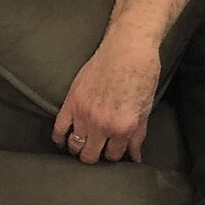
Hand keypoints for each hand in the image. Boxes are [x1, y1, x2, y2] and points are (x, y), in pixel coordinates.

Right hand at [52, 33, 161, 163]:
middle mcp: (101, 125)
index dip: (115, 155)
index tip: (114, 151)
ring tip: (84, 145)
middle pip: (90, 156)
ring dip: (79, 148)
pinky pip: (58, 129)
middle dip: (96, 156)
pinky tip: (64, 141)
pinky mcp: (71, 101)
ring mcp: (83, 113)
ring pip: (74, 146)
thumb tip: (134, 156)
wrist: (128, 47)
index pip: (113, 156)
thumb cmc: (142, 74)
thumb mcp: (145, 108)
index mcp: (122, 127)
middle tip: (99, 150)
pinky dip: (59, 138)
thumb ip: (137, 136)